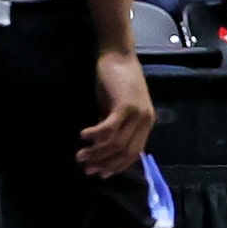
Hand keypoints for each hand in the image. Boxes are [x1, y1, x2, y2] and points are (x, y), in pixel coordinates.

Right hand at [79, 50, 154, 176]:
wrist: (118, 53)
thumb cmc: (116, 79)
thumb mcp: (117, 107)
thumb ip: (114, 126)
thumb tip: (100, 147)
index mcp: (146, 123)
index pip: (133, 154)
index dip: (116, 167)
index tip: (100, 174)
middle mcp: (145, 120)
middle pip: (125, 153)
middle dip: (104, 164)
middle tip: (86, 169)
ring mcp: (137, 113)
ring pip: (116, 144)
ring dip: (96, 153)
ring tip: (80, 155)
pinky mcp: (125, 105)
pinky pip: (109, 129)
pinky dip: (95, 136)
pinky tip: (82, 136)